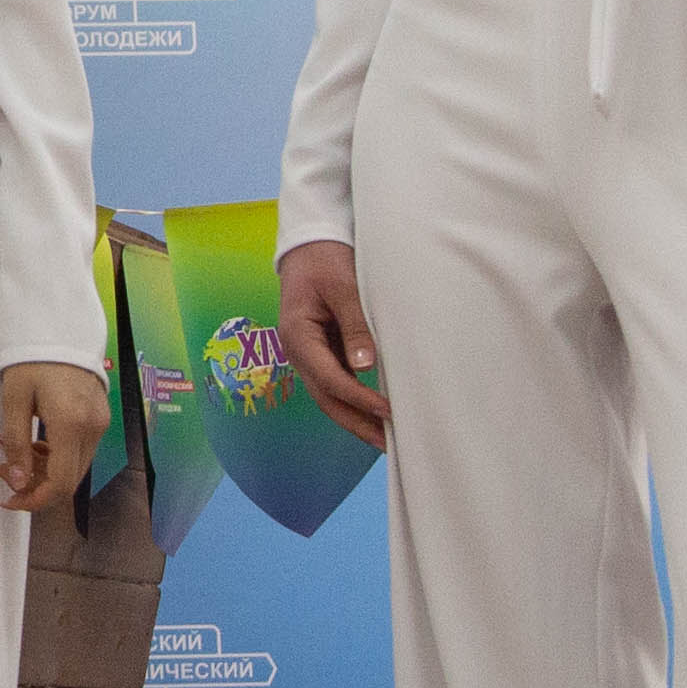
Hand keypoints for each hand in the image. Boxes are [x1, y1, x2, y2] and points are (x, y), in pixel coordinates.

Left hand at [0, 356, 113, 512]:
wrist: (60, 328)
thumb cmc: (34, 357)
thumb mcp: (14, 399)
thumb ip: (16, 442)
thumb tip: (19, 480)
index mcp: (71, 424)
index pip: (60, 483)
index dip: (36, 500)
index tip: (13, 500)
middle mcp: (92, 427)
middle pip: (70, 481)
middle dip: (37, 487)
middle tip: (7, 474)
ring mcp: (100, 422)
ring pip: (76, 468)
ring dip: (47, 472)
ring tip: (16, 456)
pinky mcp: (100, 417)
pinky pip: (82, 451)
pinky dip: (59, 457)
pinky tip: (37, 445)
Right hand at [278, 239, 389, 446]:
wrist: (310, 242)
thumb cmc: (324, 259)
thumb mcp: (342, 286)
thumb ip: (354, 324)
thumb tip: (365, 366)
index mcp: (297, 336)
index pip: (331, 379)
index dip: (360, 398)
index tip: (388, 411)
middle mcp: (299, 352)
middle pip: (327, 398)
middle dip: (357, 423)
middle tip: (388, 445)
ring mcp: (310, 353)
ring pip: (331, 395)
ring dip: (357, 417)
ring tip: (387, 438)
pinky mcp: (322, 350)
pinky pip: (337, 382)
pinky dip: (356, 399)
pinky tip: (376, 411)